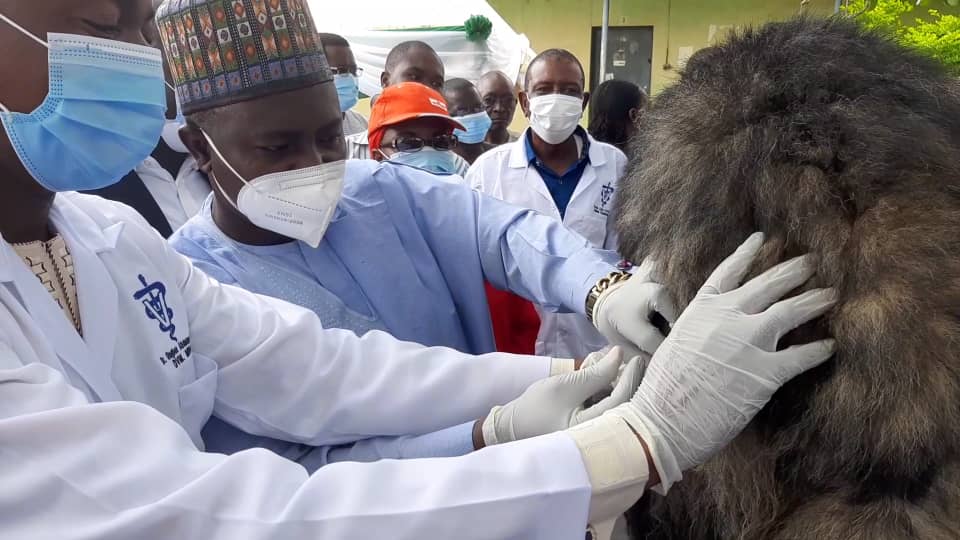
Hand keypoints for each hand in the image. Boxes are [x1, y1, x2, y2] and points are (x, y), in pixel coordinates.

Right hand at [480, 348, 642, 445]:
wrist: (515, 425)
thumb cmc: (538, 406)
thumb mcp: (566, 385)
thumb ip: (595, 373)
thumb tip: (620, 355)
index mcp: (593, 428)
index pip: (622, 400)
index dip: (631, 378)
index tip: (637, 358)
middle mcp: (599, 434)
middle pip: (625, 404)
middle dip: (626, 380)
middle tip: (627, 361)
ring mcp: (596, 432)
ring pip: (616, 403)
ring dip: (615, 384)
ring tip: (606, 366)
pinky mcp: (592, 427)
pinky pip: (607, 407)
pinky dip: (605, 391)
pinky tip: (599, 377)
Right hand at [565, 233, 836, 524]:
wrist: (661, 420)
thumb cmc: (661, 390)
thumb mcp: (675, 344)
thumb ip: (698, 330)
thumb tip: (710, 332)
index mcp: (701, 308)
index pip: (728, 271)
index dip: (746, 253)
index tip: (761, 239)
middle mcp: (726, 316)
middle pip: (767, 284)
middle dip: (792, 271)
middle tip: (810, 263)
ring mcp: (748, 342)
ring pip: (791, 310)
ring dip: (814, 300)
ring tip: (830, 295)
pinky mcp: (766, 372)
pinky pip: (803, 355)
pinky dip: (819, 349)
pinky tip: (829, 346)